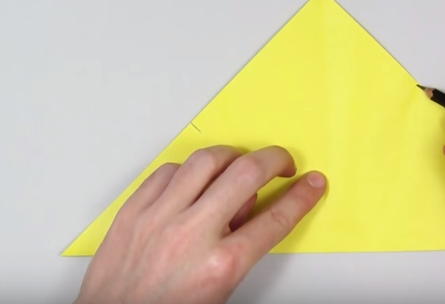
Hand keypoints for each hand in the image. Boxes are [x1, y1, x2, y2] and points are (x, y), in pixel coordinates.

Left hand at [74, 145, 326, 303]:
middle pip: (247, 174)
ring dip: (232, 156)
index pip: (276, 217)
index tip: (311, 183)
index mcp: (220, 266)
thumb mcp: (221, 291)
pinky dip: (189, 169)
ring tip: (239, 164)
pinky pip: (168, 170)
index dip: (301, 196)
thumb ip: (241, 249)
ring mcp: (158, 218)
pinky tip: (196, 179)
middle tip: (282, 164)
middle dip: (275, 160)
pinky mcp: (133, 210)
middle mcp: (191, 235)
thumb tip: (249, 209)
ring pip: (206, 160)